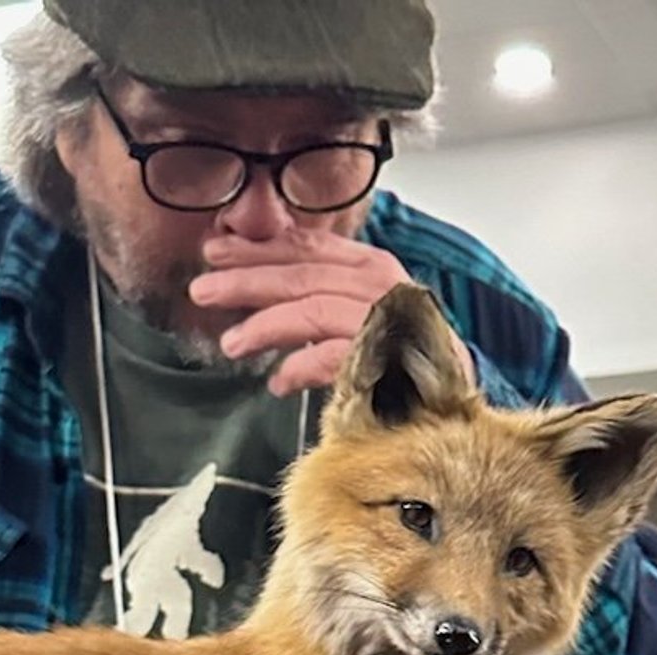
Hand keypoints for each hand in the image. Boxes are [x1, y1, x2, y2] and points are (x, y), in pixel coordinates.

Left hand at [188, 230, 465, 395]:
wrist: (454, 404)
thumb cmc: (404, 358)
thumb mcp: (359, 310)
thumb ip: (317, 291)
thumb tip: (258, 280)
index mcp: (372, 266)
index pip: (307, 247)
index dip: (259, 247)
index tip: (216, 250)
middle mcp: (381, 285)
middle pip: (301, 274)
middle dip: (246, 280)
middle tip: (203, 290)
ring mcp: (387, 321)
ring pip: (311, 310)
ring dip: (264, 325)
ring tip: (231, 343)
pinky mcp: (391, 360)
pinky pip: (334, 358)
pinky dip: (301, 368)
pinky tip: (278, 381)